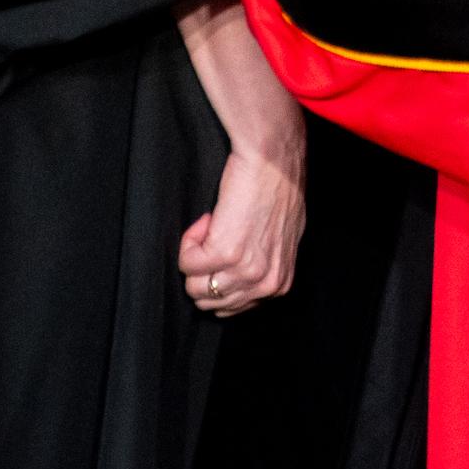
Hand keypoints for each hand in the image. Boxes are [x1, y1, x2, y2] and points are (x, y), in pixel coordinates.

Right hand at [178, 140, 305, 316]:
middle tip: (216, 236)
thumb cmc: (278, 190)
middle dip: (203, 270)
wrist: (273, 162)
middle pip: (209, 301)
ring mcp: (245, 271)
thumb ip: (265, 265)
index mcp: (279, 284)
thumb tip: (241, 277)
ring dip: (195, 255)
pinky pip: (186, 263)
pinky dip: (189, 240)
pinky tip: (209, 219)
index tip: (223, 249)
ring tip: (213, 226)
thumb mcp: (282, 240)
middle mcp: (265, 285)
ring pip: (194, 286)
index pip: (231, 307)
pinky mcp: (224, 253)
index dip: (217, 276)